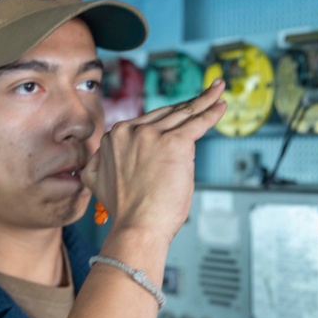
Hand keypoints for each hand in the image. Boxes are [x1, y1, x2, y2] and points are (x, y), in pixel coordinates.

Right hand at [81, 79, 225, 240]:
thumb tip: (100, 157)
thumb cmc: (125, 211)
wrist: (137, 227)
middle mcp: (132, 130)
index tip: (180, 112)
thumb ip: (99, 163)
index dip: (167, 118)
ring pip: (184, 113)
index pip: (147, 121)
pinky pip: (198, 122)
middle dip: (188, 103)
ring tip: (217, 91)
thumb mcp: (96, 181)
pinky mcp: (175, 143)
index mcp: (115, 137)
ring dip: (204, 101)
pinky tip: (221, 104)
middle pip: (167, 113)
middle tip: (205, 94)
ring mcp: (153, 134)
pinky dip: (211, 112)